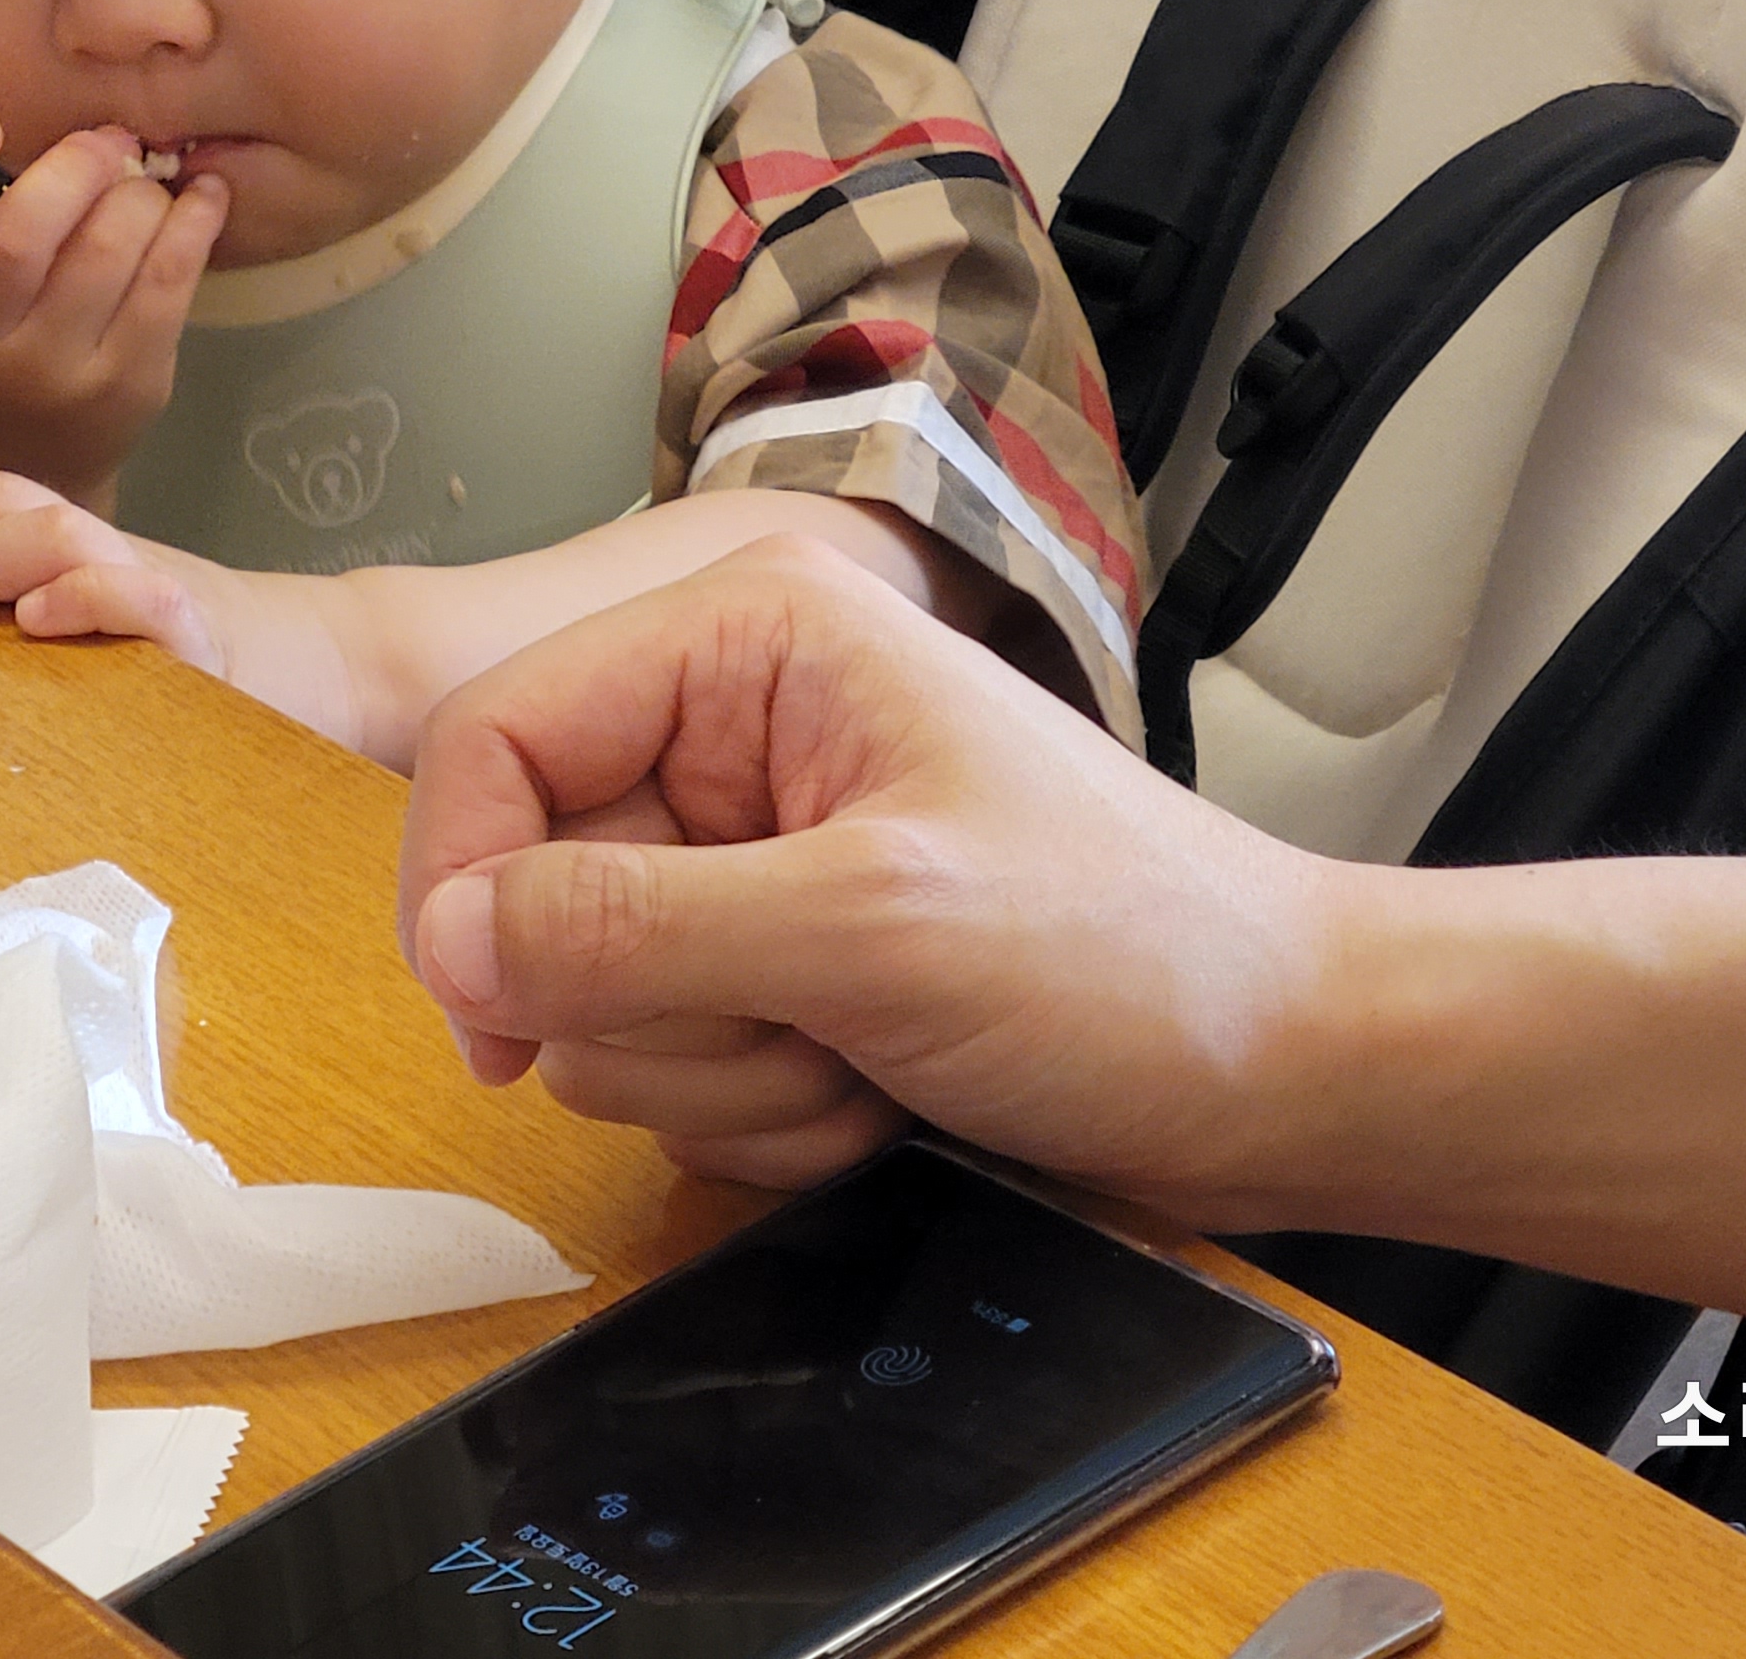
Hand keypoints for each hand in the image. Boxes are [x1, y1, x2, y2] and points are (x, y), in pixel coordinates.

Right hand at [0, 101, 228, 499]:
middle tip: (110, 141)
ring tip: (148, 181)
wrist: (20, 463)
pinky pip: (169, 285)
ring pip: (107, 252)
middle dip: (78, 166)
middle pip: (22, 237)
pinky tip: (204, 198)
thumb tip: (47, 125)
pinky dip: (194, 225)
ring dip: (140, 194)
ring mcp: (56, 371)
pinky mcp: (128, 383)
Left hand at [0, 463, 371, 750]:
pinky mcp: (203, 635)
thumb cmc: (198, 654)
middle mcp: (109, 550)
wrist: (328, 665)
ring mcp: (155, 584)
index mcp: (80, 549)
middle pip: (9, 497)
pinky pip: (141, 599)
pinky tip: (36, 619)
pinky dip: (85, 597)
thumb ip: (31, 598)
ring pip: (59, 533)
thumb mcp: (100, 618)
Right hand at [396, 535, 1338, 1217]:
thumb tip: (451, 946)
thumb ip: (635, 928)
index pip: (492, 738)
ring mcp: (749, 853)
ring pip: (591, 999)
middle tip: (802, 1027)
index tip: (498, 1028)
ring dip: (716, 1072)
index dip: (464, 889)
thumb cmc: (1135, 956)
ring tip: (859, 1058)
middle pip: (532, 889)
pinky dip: (756, 1107)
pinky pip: (664, 1060)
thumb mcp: (869, 929)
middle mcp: (727, 727)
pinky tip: (871, 1091)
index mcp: (744, 639)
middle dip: (654, 1007)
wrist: (1294, 1071)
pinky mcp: (774, 958)